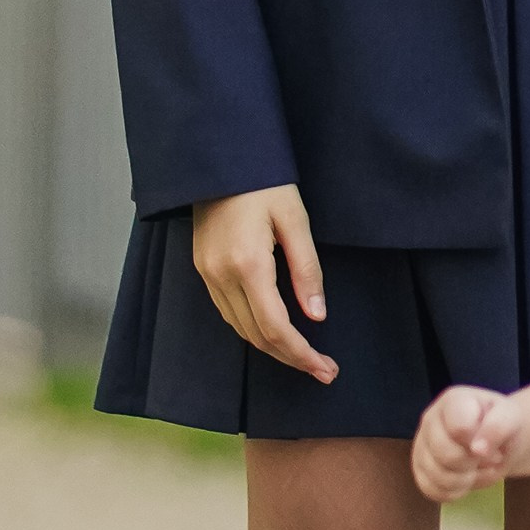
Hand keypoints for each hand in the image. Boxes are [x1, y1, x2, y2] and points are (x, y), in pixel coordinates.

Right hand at [189, 184, 336, 382]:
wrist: (218, 159)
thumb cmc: (264, 183)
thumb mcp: (295, 219)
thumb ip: (307, 269)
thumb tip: (317, 315)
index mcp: (248, 264)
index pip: (276, 328)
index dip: (302, 354)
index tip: (327, 369)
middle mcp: (222, 276)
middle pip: (257, 336)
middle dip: (291, 358)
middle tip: (324, 370)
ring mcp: (207, 274)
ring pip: (240, 329)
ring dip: (272, 348)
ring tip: (304, 356)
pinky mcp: (202, 269)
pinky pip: (227, 312)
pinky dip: (252, 329)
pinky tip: (274, 331)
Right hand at [411, 384, 517, 500]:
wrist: (496, 441)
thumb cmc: (501, 425)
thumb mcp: (511, 418)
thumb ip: (498, 426)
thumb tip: (478, 449)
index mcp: (453, 401)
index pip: (459, 428)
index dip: (479, 444)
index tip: (493, 447)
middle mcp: (430, 419)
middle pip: (446, 455)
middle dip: (472, 463)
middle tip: (487, 460)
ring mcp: (421, 445)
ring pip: (437, 476)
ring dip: (466, 480)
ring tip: (477, 469)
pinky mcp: (419, 469)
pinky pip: (431, 490)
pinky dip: (453, 492)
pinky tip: (465, 480)